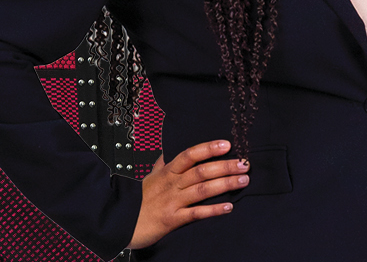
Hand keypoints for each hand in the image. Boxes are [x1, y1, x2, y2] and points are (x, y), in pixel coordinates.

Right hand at [127, 139, 250, 249]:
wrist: (121, 222)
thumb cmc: (136, 201)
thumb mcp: (148, 178)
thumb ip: (161, 165)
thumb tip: (167, 153)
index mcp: (167, 173)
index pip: (189, 155)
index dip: (208, 148)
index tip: (227, 144)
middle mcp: (171, 184)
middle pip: (201, 171)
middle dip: (224, 166)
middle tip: (245, 163)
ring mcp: (172, 201)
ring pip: (202, 189)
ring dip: (224, 184)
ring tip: (243, 180)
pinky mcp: (172, 219)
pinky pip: (196, 213)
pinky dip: (213, 210)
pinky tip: (228, 207)